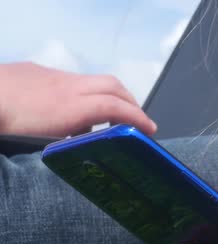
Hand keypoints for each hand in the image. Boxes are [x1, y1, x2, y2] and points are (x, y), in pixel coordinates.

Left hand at [0, 62, 156, 136]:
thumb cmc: (7, 125)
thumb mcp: (45, 143)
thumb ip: (73, 141)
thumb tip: (90, 145)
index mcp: (72, 107)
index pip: (116, 106)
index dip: (138, 117)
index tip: (150, 129)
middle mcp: (68, 86)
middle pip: (113, 86)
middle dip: (131, 102)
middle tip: (138, 120)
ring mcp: (53, 76)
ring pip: (92, 81)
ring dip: (108, 97)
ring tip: (106, 117)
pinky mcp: (37, 71)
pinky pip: (70, 80)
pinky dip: (82, 93)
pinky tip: (68, 108)